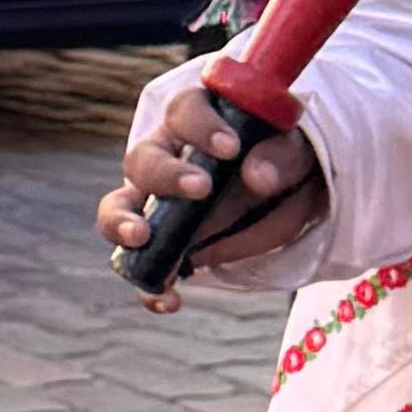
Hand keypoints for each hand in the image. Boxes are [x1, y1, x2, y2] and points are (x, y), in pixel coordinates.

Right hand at [97, 81, 328, 307]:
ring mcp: (155, 203)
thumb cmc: (281, 160)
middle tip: (201, 190)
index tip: (230, 148)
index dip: (201, 126)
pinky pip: (140, 266)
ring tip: (141, 238)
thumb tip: (258, 176)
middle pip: (143, 159)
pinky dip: (148, 285)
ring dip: (121, 222)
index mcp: (197, 121)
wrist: (288, 200)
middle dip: (166, 175)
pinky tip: (169, 300)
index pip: (185, 111)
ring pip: (117, 207)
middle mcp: (165, 157)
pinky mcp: (160, 244)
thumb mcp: (294, 152)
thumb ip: (280, 156)